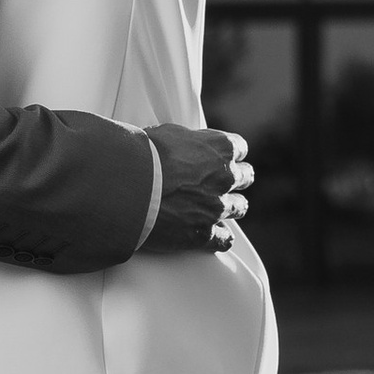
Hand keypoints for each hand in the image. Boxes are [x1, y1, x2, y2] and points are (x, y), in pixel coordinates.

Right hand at [144, 122, 252, 253]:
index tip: (220, 157)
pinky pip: (224, 239)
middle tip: (221, 182)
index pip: (239, 148)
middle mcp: (225, 177)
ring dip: (230, 206)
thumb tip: (186, 145)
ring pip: (239, 207)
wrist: (127, 187)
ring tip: (216, 207)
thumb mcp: (168, 133)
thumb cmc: (143, 155)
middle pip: (245, 177)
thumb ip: (188, 141)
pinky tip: (215, 235)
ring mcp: (217, 207)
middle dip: (235, 179)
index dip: (228, 153)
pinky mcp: (203, 234)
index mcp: (219, 148)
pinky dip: (220, 237)